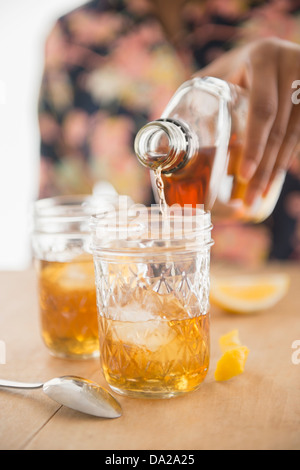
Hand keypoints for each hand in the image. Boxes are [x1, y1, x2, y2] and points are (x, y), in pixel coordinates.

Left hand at [195, 37, 299, 204]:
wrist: (268, 54)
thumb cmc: (231, 70)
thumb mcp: (213, 75)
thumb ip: (194, 95)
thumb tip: (160, 140)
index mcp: (262, 58)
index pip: (262, 110)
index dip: (254, 146)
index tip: (243, 176)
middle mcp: (290, 65)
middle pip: (280, 129)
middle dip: (264, 168)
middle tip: (249, 198)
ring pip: (294, 136)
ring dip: (276, 170)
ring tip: (258, 197)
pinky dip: (286, 159)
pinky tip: (273, 180)